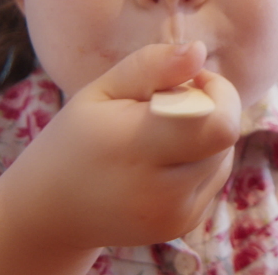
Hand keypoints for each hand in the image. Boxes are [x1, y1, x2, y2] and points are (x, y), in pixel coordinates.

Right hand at [0, 41, 240, 248]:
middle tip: (170, 105)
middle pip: (224, 137)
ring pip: (224, 157)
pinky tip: (163, 161)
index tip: (189, 81)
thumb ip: (152, 65)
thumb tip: (199, 51)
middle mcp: (161, 192)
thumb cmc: (77, 138)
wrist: (52, 211)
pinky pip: (214, 179)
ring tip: (162, 135)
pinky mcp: (183, 226)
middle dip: (210, 110)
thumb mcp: (102, 90)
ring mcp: (175, 215)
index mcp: (136, 149)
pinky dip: (200, 162)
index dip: (217, 93)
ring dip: (206, 137)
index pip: (219, 125)